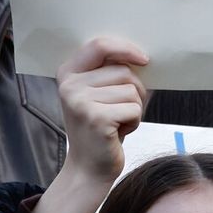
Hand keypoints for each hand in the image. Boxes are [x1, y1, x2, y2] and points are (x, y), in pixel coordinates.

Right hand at [55, 36, 149, 186]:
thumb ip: (114, 73)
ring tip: (118, 122)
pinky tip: (119, 131)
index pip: (99, 45)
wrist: (89, 167)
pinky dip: (135, 122)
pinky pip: (134, 109)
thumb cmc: (102, 129)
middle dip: (135, 91)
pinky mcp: (96, 118)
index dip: (126, 48)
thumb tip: (144, 56)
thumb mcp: (101, 94)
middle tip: (122, 110)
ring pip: (132, 90)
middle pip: (123, 71)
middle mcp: (70, 85)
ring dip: (135, 109)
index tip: (144, 59)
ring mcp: (80, 101)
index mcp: (69, 73)